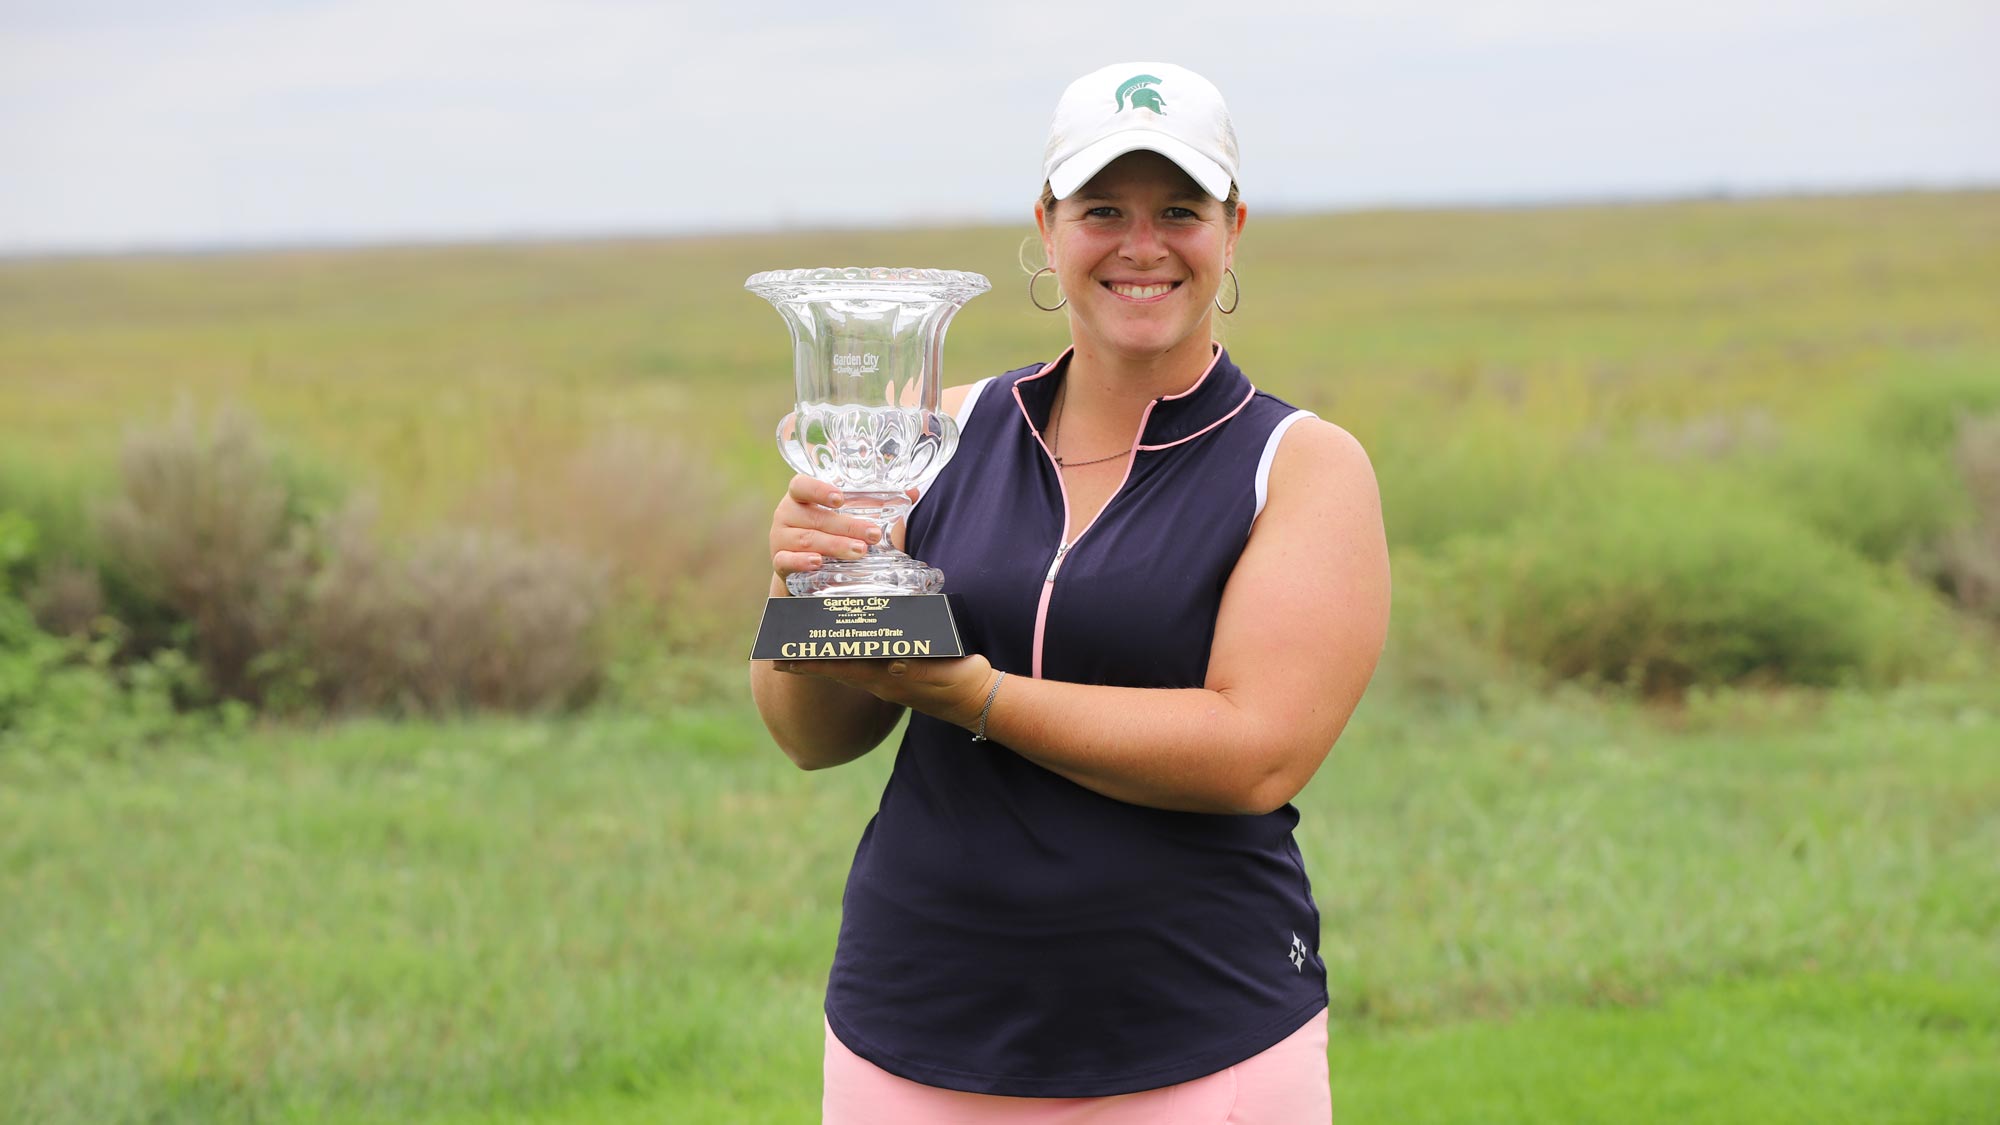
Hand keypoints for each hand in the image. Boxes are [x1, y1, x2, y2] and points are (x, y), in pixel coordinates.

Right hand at [769, 474, 883, 584]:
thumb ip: (877, 503)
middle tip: (872, 535)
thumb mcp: (848, 516)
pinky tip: (817, 562)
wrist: (805, 569)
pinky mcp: (779, 562)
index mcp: (800, 497)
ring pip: (807, 540)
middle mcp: (786, 514)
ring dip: (835, 545)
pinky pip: (786, 560)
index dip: (818, 490)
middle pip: (815, 518)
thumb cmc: (830, 533)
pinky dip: (801, 562)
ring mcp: (780, 539)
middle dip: (847, 526)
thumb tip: (914, 492)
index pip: (801, 485)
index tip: (840, 498)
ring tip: (859, 551)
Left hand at [773, 653, 997, 730]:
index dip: (810, 663)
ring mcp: (888, 681)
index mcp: (884, 679)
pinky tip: (847, 648)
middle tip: (778, 652)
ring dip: (825, 658)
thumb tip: (891, 662)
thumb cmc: (958, 684)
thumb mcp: (936, 674)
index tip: (780, 659)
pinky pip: (865, 666)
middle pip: (836, 668)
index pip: (839, 668)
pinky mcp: (900, 677)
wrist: (978, 700)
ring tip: (802, 647)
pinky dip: (849, 656)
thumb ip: (914, 669)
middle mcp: (880, 682)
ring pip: (848, 667)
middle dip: (808, 661)